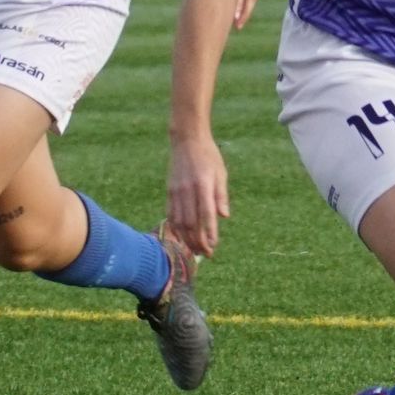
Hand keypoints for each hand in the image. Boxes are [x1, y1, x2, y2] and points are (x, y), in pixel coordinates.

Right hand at [167, 134, 230, 256]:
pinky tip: (182, 237)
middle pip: (191, 223)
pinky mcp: (169, 191)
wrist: (187, 140)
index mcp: (203, 185)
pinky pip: (171, 214)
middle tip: (206, 253)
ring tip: (196, 250)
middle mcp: (188, 190)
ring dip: (187, 239)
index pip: (206, 214)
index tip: (214, 245)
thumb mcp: (221, 173)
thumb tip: (224, 216)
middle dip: (198, 241)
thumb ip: (221, 195)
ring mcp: (176, 192)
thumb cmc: (209, 156)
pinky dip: (176, 228)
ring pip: (179, 222)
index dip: (210, 232)